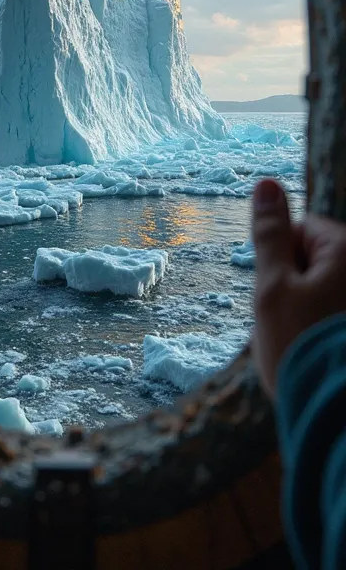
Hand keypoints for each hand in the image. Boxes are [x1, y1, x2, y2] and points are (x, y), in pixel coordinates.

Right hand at [251, 178, 345, 396]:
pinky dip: (323, 332)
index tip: (280, 297)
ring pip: (324, 293)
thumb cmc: (299, 348)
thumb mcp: (273, 287)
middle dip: (295, 290)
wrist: (333, 417)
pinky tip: (317, 358)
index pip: (301, 230)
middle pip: (315, 262)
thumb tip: (266, 182)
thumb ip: (270, 234)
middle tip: (289, 327)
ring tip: (303, 348)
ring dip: (308, 315)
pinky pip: (333, 317)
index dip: (280, 262)